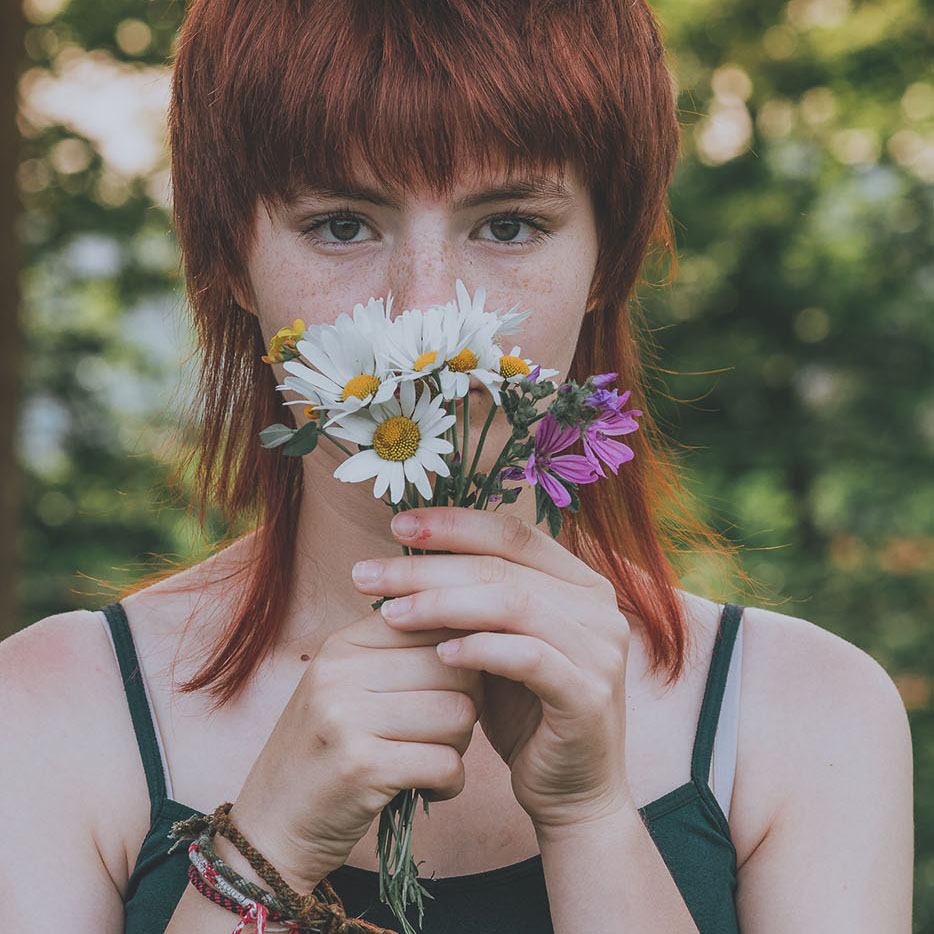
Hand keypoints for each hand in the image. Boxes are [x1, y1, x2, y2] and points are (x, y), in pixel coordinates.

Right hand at [229, 607, 483, 892]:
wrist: (268, 829)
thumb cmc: (324, 754)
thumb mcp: (346, 688)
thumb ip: (397, 655)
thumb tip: (471, 627)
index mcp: (341, 645)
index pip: (434, 622)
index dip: (461, 659)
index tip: (447, 690)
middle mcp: (339, 672)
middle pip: (456, 668)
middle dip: (466, 705)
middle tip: (442, 735)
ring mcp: (346, 717)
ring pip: (459, 714)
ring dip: (459, 746)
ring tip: (432, 760)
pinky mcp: (361, 767)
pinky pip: (447, 763)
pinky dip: (450, 783)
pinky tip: (429, 789)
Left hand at [351, 506, 633, 833]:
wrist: (571, 790)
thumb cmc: (526, 711)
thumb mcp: (496, 644)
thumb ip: (472, 601)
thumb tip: (404, 558)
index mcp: (579, 582)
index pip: (512, 532)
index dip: (453, 523)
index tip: (396, 525)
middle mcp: (598, 606)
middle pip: (503, 564)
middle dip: (428, 566)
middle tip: (369, 575)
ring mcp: (600, 649)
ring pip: (513, 603)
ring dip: (443, 603)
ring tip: (391, 614)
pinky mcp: (589, 694)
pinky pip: (529, 657)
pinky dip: (480, 649)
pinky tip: (439, 654)